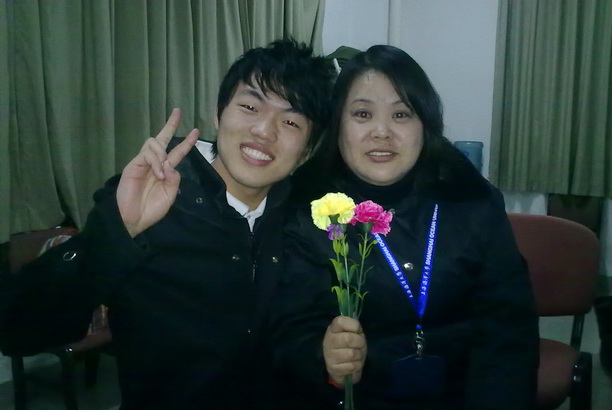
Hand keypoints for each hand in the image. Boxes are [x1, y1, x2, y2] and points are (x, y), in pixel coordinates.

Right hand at [116, 108, 199, 236]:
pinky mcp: (133, 165)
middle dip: (170, 124)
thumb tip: (171, 164)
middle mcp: (154, 163)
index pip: (176, 152)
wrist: (133, 219)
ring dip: (162, 155)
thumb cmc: (151, 209)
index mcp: (165, 170)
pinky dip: (155, 162)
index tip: (196, 131)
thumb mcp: (170, 195)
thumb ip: (175, 179)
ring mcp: (142, 163)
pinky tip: (158, 174)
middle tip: (178, 111)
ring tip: (162, 174)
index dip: (186, 142)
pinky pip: (147, 155)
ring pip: (154, 143)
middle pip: (162, 138)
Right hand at [323, 316, 366, 386]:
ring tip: (356, 355)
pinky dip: (357, 365)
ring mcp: (329, 355)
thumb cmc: (351, 346)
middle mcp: (328, 341)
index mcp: (333, 329)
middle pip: (348, 338)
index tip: (357, 330)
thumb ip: (355, 327)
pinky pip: (352, 366)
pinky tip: (353, 364)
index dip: (352, 324)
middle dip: (360, 342)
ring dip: (359, 355)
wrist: (345, 367)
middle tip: (359, 345)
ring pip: (352, 354)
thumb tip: (356, 327)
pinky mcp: (332, 368)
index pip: (340, 322)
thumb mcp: (355, 333)